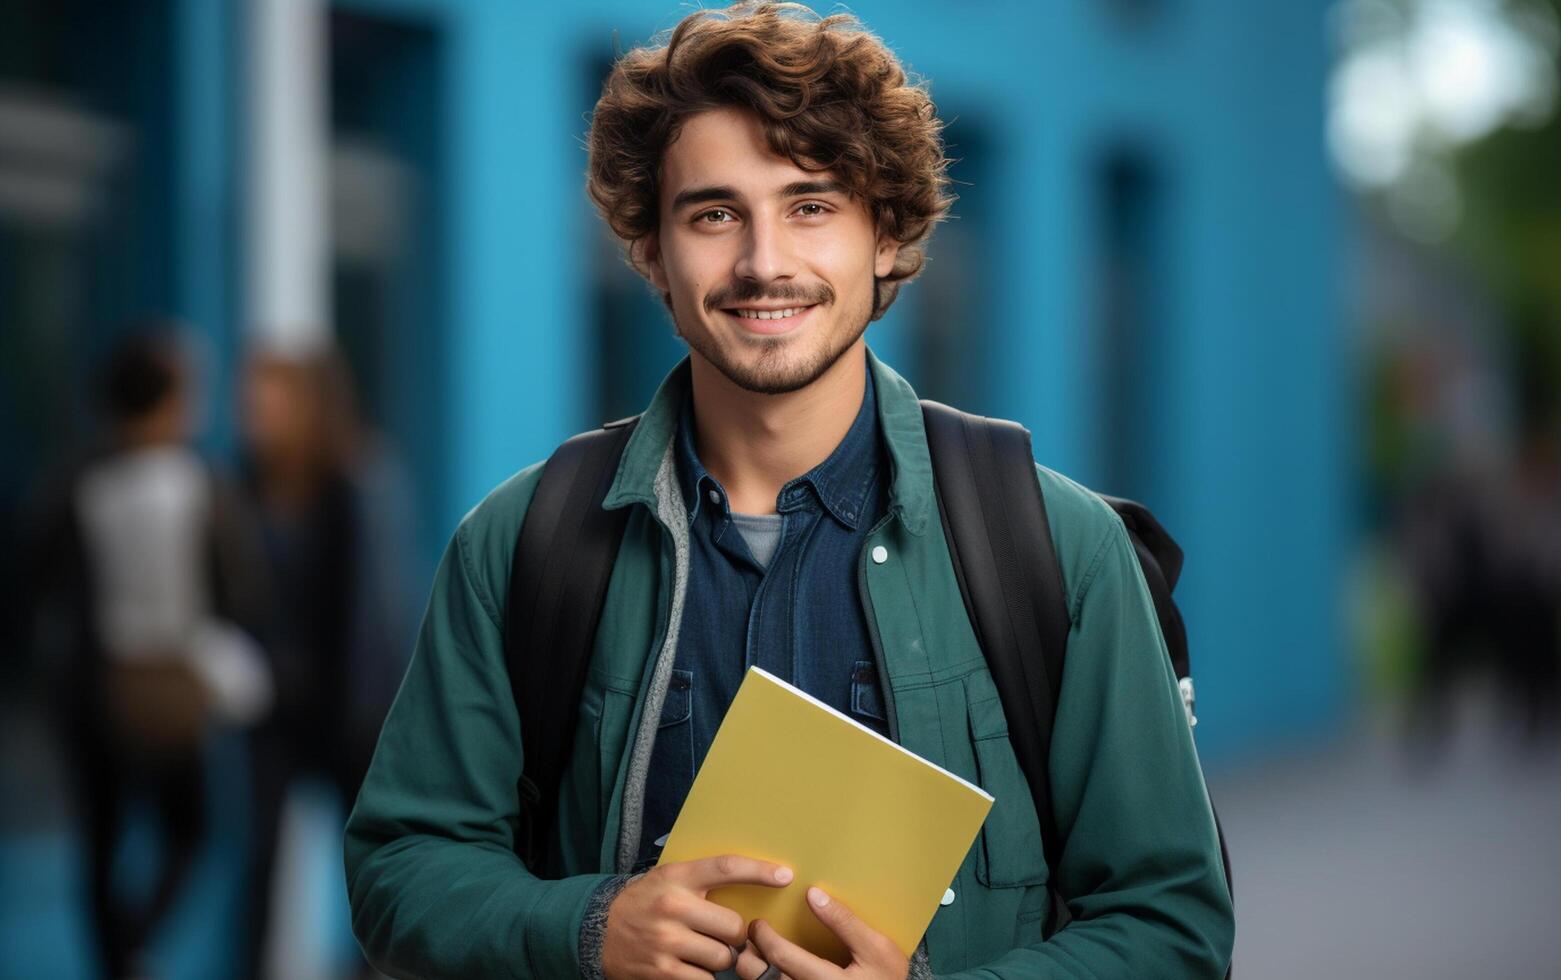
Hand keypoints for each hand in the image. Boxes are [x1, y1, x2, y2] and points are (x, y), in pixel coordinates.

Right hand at [602, 854, 793, 979]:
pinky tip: (689, 966)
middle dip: (735, 934)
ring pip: (723, 957)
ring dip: (720, 958)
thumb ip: (703, 880)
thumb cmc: (644, 902)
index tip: (785, 876)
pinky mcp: (662, 972)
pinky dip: (703, 977)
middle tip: (723, 934)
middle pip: (734, 926)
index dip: (759, 871)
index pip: (726, 868)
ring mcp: (667, 942)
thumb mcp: (668, 878)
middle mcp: (672, 907)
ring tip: (701, 950)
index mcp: (676, 878)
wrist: (598, 931)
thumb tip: (756, 879)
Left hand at [742, 887, 908, 979]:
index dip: (763, 937)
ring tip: (750, 953)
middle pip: (764, 978)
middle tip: (746, 938)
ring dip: (753, 971)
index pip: (781, 957)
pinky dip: (767, 979)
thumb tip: (813, 893)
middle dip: (748, 956)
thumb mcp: (876, 947)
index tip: (757, 922)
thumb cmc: (886, 976)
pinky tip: (766, 968)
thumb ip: (845, 922)